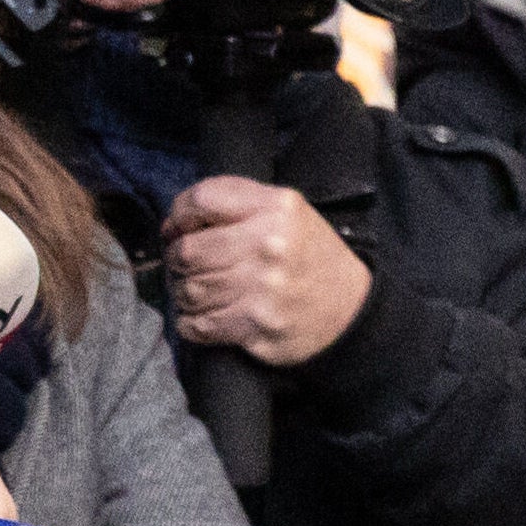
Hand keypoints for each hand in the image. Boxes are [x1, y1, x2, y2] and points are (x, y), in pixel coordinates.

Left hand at [165, 176, 372, 366]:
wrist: (351, 311)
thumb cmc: (310, 257)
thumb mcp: (288, 211)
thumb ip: (236, 202)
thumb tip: (174, 226)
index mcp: (277, 209)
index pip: (203, 199)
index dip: (181, 214)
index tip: (180, 228)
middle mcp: (269, 246)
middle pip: (188, 250)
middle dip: (179, 259)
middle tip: (190, 265)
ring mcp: (262, 290)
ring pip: (188, 289)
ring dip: (186, 292)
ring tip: (202, 290)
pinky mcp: (255, 326)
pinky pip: (197, 325)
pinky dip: (191, 322)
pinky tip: (206, 316)